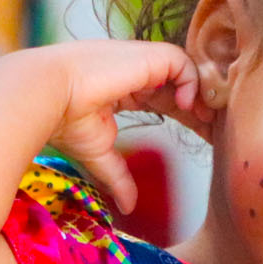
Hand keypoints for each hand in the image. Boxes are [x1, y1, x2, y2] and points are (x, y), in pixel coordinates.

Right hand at [46, 40, 208, 214]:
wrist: (47, 97)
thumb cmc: (64, 121)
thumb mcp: (99, 154)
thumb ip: (118, 177)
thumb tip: (128, 207)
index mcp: (122, 89)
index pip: (163, 97)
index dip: (184, 113)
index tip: (201, 134)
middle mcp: (133, 71)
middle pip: (178, 84)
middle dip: (199, 107)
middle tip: (215, 130)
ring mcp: (139, 61)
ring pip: (184, 69)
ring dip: (199, 93)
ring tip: (204, 119)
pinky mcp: (145, 56)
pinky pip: (182, 61)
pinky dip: (190, 81)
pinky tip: (185, 105)